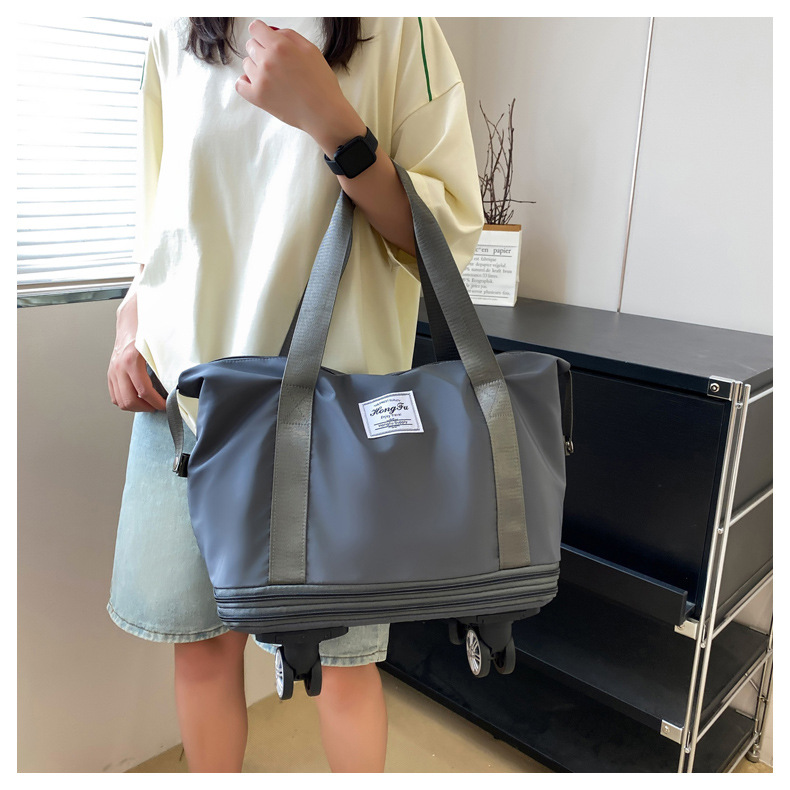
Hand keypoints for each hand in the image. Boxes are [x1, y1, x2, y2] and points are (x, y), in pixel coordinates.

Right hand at [107, 288, 166, 411]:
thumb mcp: (160, 345)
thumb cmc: (147, 330)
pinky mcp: (111, 372)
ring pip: (120, 400)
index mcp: (131, 360)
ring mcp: (113, 370)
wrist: (131, 318)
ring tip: (150, 404)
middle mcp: (118, 367)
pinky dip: (126, 400)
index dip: (157, 402)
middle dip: (146, 407)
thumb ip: (168, 362)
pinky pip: (114, 395)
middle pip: (129, 400)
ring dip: (136, 406)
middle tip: (159, 406)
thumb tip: (182, 379)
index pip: (143, 391)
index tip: (167, 404)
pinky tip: (139, 398)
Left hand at [235, 20, 349, 137]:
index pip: (256, 28)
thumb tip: (272, 32)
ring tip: (275, 78)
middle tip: (278, 64)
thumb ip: (289, 35)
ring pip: (246, 64)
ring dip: (257, 67)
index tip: (268, 40)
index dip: (262, 33)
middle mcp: (267, 61)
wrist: (323, 113)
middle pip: (250, 45)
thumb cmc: (321, 83)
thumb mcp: (311, 50)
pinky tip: (259, 84)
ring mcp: (260, 80)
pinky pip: (240, 84)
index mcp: (280, 46)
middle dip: (262, 50)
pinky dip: (246, 82)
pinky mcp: (257, 97)